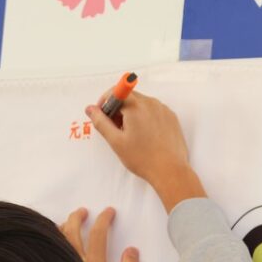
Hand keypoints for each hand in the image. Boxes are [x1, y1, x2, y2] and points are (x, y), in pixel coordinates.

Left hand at [60, 207, 139, 261]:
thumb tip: (132, 250)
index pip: (98, 234)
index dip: (104, 219)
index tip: (109, 211)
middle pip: (72, 231)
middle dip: (78, 217)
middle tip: (83, 211)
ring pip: (57, 241)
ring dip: (63, 228)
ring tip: (67, 223)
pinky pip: (49, 253)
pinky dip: (52, 243)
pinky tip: (52, 245)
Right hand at [87, 91, 205, 211]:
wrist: (170, 170)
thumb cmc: (143, 158)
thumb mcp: (116, 141)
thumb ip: (101, 122)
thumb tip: (91, 109)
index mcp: (136, 107)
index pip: (116, 91)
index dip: (106, 101)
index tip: (103, 114)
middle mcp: (151, 103)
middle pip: (129, 97)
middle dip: (118, 109)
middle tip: (115, 128)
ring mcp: (163, 109)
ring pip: (142, 104)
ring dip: (132, 113)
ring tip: (130, 135)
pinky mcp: (171, 117)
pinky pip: (154, 110)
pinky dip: (145, 118)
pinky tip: (144, 135)